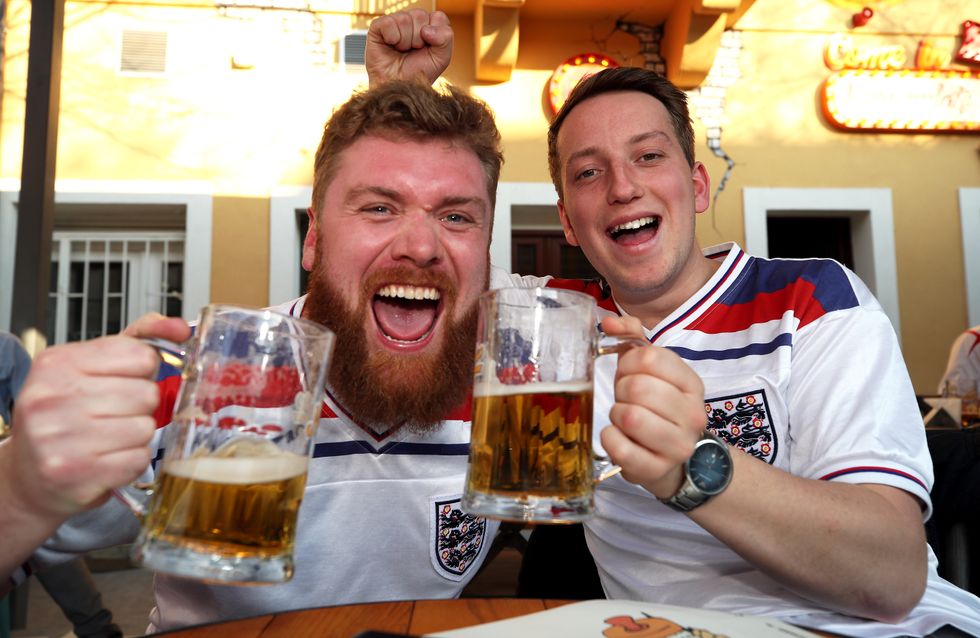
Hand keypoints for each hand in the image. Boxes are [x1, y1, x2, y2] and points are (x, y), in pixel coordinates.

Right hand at [4, 313, 189, 519]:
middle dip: (140, 406)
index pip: (141, 355)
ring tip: (108, 438)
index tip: (125, 380)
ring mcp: (61, 438)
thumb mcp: (91, 368)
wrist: (29, 474)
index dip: (144, 371)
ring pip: (146, 428)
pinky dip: (131, 461)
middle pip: (147, 393)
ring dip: (136, 435)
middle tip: (113, 414)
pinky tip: (106, 459)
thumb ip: (138, 340)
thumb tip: (179, 328)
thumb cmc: (66, 416)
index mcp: (57, 363)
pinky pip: (138, 459)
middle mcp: (52, 398)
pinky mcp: (75, 474)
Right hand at [366, 9, 452, 86]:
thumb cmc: (418, 74)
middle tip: (413, 52)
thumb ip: (445, 38)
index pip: (438, 17)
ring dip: (405, 41)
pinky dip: (392, 38)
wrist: (398, 88)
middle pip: (420, 15)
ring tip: (401, 51)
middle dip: (419, 39)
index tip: (428, 49)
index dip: (435, 34)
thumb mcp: (441, 58)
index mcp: (429, 26)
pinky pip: (389, 22)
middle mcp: (412, 21)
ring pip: (404, 19)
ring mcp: (395, 22)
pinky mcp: (378, 26)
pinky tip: (390, 46)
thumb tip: (426, 29)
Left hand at [598, 315, 707, 498]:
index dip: (628, 363)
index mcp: (691, 383)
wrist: (671, 458)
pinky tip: (619, 437)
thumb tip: (609, 323)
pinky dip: (610, 439)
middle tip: (626, 399)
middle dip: (620, 390)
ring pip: (629, 417)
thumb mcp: (649, 370)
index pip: (651, 357)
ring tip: (625, 419)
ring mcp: (678, 445)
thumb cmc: (655, 407)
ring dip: (616, 415)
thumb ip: (631, 337)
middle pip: (637, 387)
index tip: (629, 373)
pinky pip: (620, 447)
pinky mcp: (657, 470)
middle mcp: (693, 414)